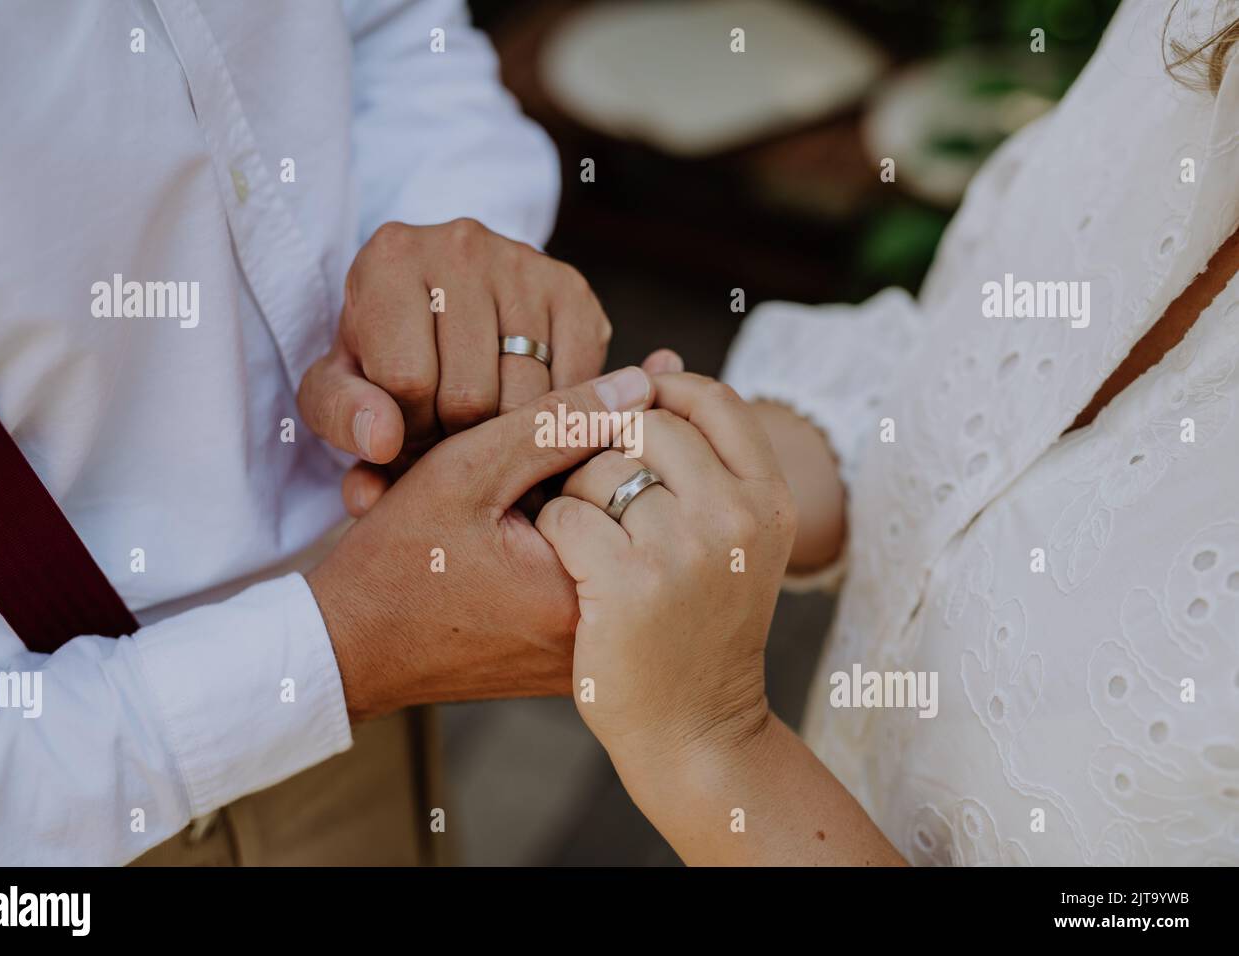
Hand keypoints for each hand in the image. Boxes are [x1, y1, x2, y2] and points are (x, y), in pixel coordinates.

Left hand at [297, 219, 612, 515]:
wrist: (440, 297)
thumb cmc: (384, 350)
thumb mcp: (339, 383)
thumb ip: (342, 415)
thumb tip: (383, 442)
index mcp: (389, 261)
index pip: (407, 382)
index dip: (407, 428)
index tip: (406, 425)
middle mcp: (459, 246)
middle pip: (470, 396)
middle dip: (456, 435)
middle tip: (447, 428)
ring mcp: (522, 263)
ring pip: (525, 397)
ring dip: (504, 433)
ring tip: (482, 420)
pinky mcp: (571, 288)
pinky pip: (574, 384)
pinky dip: (551, 414)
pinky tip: (523, 406)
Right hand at [305, 365, 654, 719]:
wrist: (348, 652)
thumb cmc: (394, 562)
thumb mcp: (467, 470)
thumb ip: (557, 422)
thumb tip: (638, 384)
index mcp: (587, 590)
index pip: (638, 479)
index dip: (599, 433)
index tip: (547, 437)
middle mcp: (602, 635)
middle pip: (629, 519)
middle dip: (592, 473)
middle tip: (518, 486)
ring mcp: (585, 656)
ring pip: (608, 551)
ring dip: (578, 510)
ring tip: (507, 512)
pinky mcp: (564, 664)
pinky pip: (585, 587)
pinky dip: (562, 553)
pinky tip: (510, 543)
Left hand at [535, 373, 795, 778]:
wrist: (694, 730)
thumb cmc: (700, 624)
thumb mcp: (731, 535)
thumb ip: (703, 449)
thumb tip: (662, 354)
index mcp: (770, 498)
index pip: (710, 398)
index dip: (659, 393)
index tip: (626, 424)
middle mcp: (738, 516)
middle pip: (644, 424)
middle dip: (606, 450)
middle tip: (600, 499)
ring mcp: (687, 549)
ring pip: (598, 468)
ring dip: (575, 496)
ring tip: (591, 543)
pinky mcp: (629, 583)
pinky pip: (564, 512)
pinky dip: (552, 533)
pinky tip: (571, 568)